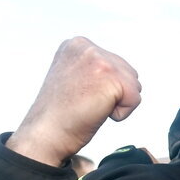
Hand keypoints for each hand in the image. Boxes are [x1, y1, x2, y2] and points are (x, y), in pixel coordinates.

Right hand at [7, 37, 141, 166]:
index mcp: (76, 44)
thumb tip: (119, 71)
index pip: (115, 64)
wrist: (45, 134)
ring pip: (133, 85)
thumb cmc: (59, 114)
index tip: (80, 95)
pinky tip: (97, 112)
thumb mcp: (72, 76)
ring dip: (117, 103)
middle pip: (128, 73)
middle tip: (85, 103)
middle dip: (114, 94)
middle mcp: (87, 47)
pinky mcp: (111, 77)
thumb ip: (92, 67)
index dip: (104, 87)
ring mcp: (99, 60)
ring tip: (90, 106)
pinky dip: (121, 114)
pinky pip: (135, 99)